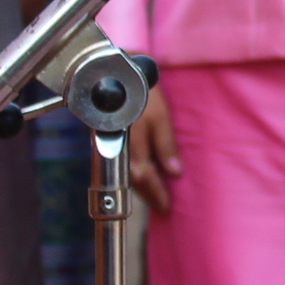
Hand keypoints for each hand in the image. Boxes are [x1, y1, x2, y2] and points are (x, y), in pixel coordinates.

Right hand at [123, 87, 182, 214]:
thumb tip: (174, 172)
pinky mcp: (110, 141)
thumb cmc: (143, 94)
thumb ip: (165, 145)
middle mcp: (118, 148)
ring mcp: (111, 145)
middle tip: (161, 207)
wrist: (119, 77)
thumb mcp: (160, 118)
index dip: (156, 192)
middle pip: (134, 180)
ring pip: (127, 174)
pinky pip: (122, 164)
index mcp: (131, 144)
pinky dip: (134, 175)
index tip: (166, 206)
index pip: (145, 176)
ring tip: (154, 198)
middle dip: (148, 195)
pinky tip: (142, 179)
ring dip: (141, 188)